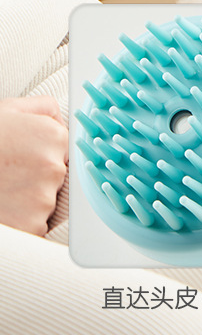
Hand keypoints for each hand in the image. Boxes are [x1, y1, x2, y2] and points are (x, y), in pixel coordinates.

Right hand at [0, 96, 67, 235]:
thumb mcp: (10, 110)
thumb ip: (44, 108)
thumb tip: (61, 119)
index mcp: (54, 137)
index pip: (63, 149)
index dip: (41, 154)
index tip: (25, 158)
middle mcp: (55, 167)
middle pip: (56, 176)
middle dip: (36, 177)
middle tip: (10, 173)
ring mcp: (44, 198)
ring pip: (45, 201)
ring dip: (28, 200)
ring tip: (5, 189)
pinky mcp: (33, 226)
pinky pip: (35, 224)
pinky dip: (22, 220)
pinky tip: (5, 206)